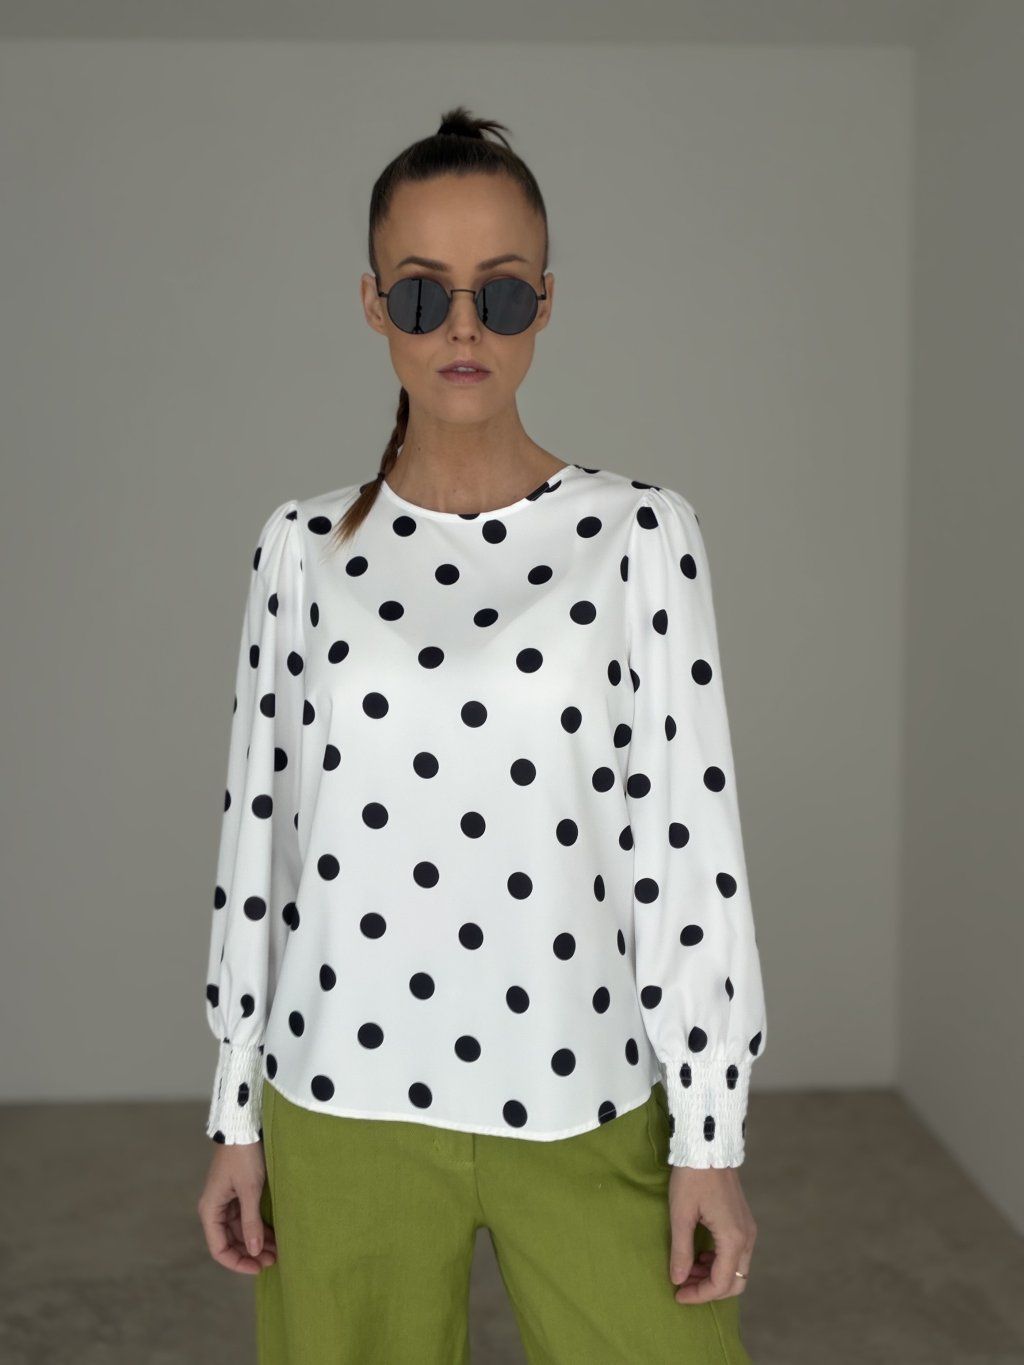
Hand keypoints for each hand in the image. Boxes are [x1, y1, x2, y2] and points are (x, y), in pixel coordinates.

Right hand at [197, 1140, 276, 1274]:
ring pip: (240, 1231)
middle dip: (251, 1253)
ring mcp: (227, 1202)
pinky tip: (274, 1234)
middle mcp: (215, 1209)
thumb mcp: (249, 1190)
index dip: (238, 1263)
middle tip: (274, 1259)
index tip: (258, 1268)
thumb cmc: (244, 1156)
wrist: (244, 1126)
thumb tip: (253, 1252)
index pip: (219, 1249)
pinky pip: (246, 1218)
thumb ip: (251, 1222)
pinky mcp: (238, 1194)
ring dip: (257, 1241)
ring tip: (278, 1249)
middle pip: (231, 1242)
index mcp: (210, 1210)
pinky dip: (258, 1227)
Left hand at [666, 1166, 756, 1303]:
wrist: (708, 1146)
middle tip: (683, 1285)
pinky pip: (736, 1253)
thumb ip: (681, 1250)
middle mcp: (747, 1238)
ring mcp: (748, 1229)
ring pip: (737, 1269)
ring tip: (687, 1268)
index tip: (677, 1294)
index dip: (699, 1295)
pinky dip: (719, 1261)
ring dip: (714, 1275)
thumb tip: (678, 1279)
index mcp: (733, 1239)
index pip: (721, 1284)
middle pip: (735, 1282)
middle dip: (709, 1289)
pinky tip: (699, 1253)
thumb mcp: (681, 1214)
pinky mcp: (744, 1221)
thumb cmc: (692, 1178)